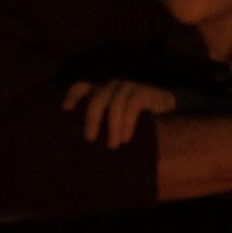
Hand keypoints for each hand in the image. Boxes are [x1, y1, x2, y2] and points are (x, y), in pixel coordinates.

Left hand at [63, 79, 177, 149]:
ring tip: (112, 145)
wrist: (166, 107)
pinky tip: (127, 138)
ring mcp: (127, 88)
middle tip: (90, 139)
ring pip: (115, 105)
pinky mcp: (142, 93)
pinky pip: (132, 107)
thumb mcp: (116, 117)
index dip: (72, 96)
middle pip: (96, 99)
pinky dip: (128, 124)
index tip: (65, 110)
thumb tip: (87, 146)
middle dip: (92, 119)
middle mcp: (111, 87)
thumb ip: (103, 123)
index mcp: (101, 91)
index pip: (81, 86)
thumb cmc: (135, 117)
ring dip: (113, 127)